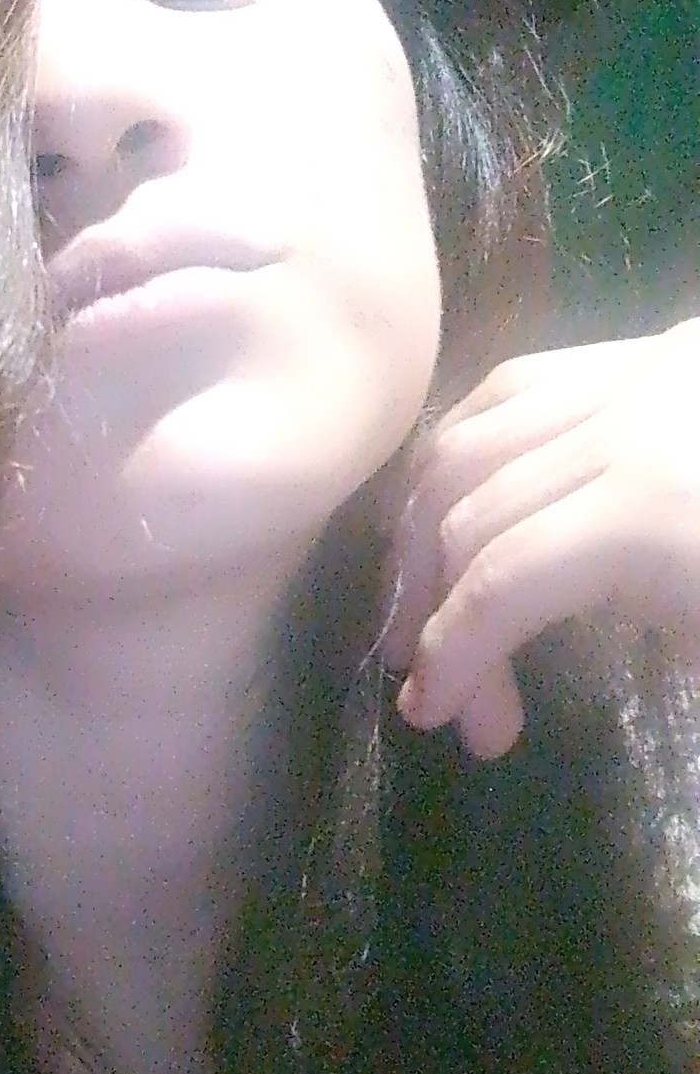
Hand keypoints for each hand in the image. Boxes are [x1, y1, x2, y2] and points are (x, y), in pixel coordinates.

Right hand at [383, 315, 699, 758]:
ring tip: (419, 603)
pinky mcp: (634, 355)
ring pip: (467, 443)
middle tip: (447, 693)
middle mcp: (621, 433)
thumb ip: (654, 659)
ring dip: (422, 530)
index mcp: (655, 517)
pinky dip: (459, 450)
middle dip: (437, 613)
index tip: (437, 719)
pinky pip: (507, 389)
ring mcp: (626, 381)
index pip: (505, 582)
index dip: (455, 654)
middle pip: (471, 517)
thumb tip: (500, 704)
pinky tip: (448, 506)